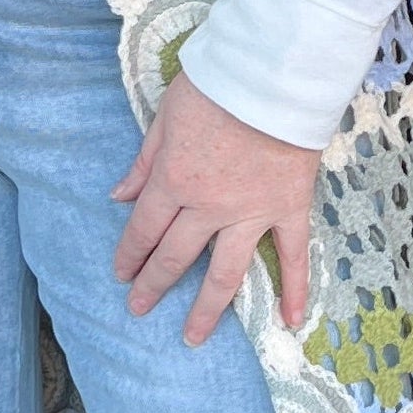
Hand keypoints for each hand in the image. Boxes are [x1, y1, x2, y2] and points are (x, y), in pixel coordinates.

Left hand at [111, 71, 318, 347]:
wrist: (276, 74)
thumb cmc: (218, 85)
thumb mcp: (166, 115)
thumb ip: (144, 161)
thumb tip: (118, 196)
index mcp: (173, 181)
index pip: (144, 229)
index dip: (129, 254)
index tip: (121, 273)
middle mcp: (208, 207)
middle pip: (175, 256)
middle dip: (153, 285)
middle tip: (139, 308)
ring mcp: (251, 213)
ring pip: (225, 272)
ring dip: (206, 309)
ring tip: (192, 337)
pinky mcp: (289, 209)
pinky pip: (292, 256)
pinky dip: (294, 290)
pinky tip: (289, 323)